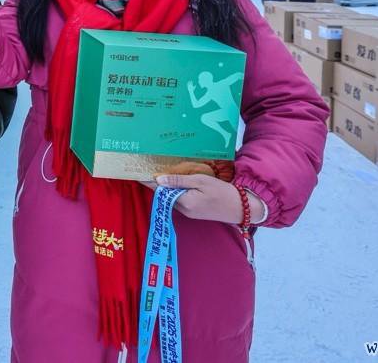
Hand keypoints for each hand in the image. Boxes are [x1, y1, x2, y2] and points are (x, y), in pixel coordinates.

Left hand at [148, 173, 263, 224]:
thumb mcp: (201, 181)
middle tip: (146, 166)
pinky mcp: (194, 211)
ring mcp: (188, 212)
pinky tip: (174, 180)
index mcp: (183, 202)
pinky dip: (175, 190)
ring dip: (165, 186)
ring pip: (171, 197)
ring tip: (157, 170)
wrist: (241, 207)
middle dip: (155, 182)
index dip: (148, 181)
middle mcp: (183, 209)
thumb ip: (179, 181)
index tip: (136, 172)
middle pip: (163, 194)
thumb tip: (158, 179)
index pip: (159, 191)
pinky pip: (179, 199)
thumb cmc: (222, 192)